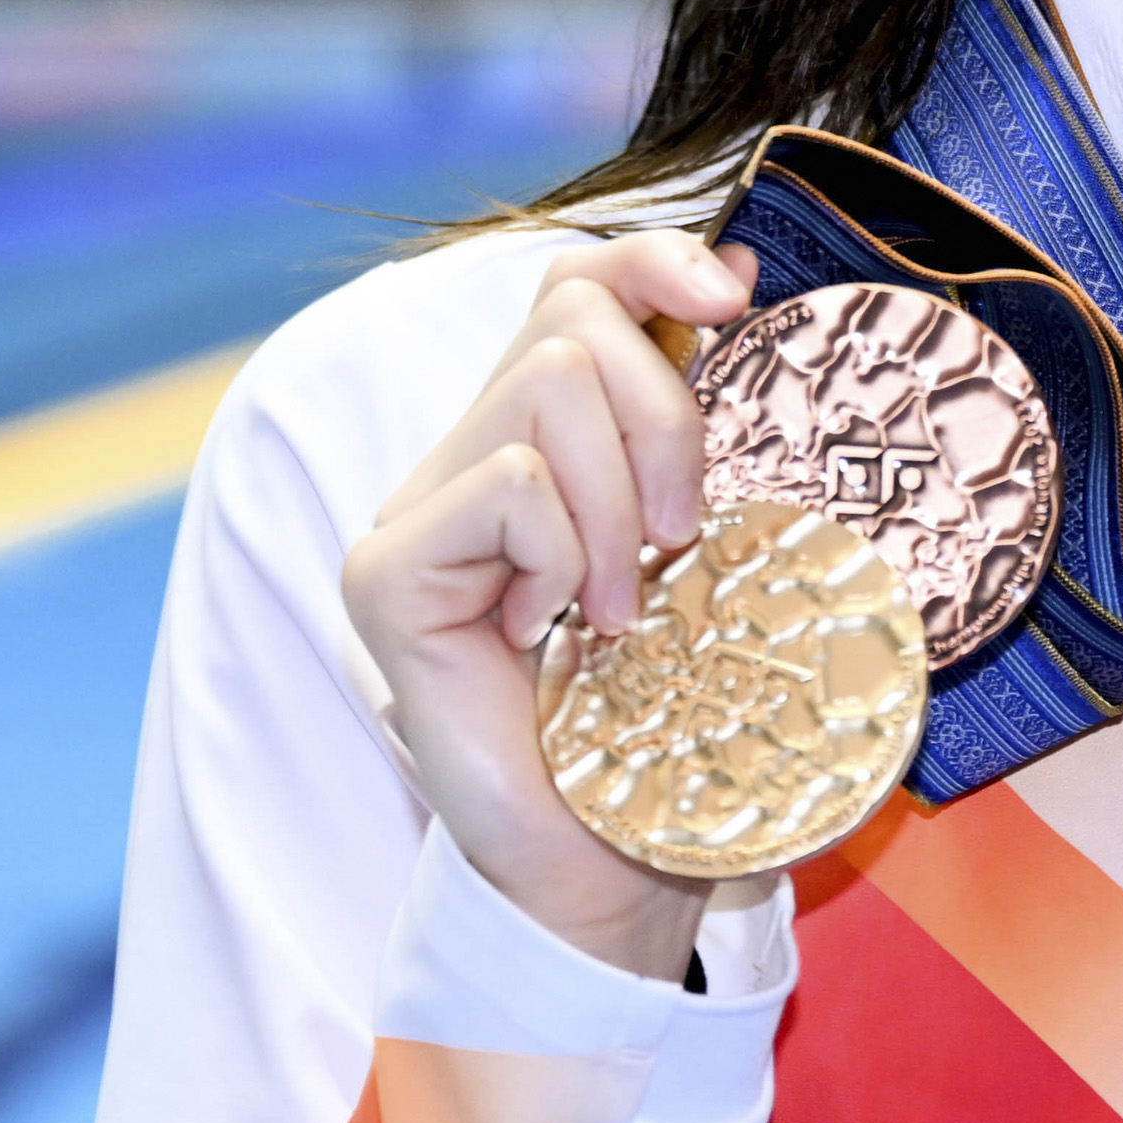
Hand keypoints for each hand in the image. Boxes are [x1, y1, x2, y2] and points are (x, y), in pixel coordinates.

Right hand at [336, 231, 750, 980]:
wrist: (613, 861)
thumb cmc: (668, 718)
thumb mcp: (709, 547)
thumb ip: (700, 427)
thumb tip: (733, 272)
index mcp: (543, 445)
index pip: (575, 284)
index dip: (651, 260)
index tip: (735, 297)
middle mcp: (464, 460)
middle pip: (570, 318)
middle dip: (664, 415)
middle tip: (679, 539)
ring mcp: (414, 513)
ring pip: (547, 387)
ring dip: (621, 500)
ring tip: (616, 607)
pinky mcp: (387, 571)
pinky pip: (509, 487)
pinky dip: (563, 553)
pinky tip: (555, 633)